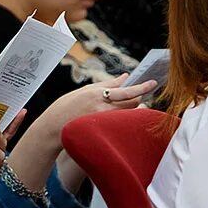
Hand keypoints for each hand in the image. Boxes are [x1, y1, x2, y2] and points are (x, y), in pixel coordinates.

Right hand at [35, 74, 156, 144]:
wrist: (53, 127)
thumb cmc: (67, 106)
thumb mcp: (85, 90)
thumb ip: (107, 84)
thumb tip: (125, 76)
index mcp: (97, 94)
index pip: (126, 90)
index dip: (142, 87)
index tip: (153, 83)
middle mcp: (102, 107)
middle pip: (131, 103)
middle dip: (139, 98)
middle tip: (142, 94)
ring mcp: (103, 120)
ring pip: (128, 114)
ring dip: (134, 108)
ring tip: (131, 105)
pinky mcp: (103, 130)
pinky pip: (121, 123)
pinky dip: (126, 118)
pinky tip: (123, 117)